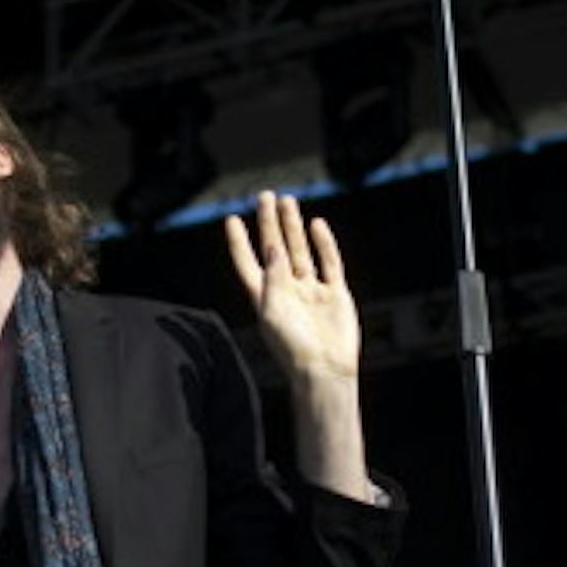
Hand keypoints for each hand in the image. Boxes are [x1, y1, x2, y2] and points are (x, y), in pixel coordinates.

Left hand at [222, 191, 360, 385]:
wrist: (325, 370)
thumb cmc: (292, 348)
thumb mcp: (272, 312)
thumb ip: (271, 278)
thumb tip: (272, 246)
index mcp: (264, 298)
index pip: (247, 263)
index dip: (239, 242)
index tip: (231, 219)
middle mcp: (286, 291)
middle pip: (274, 250)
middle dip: (269, 223)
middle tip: (265, 196)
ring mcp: (311, 291)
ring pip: (300, 251)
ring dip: (293, 227)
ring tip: (288, 201)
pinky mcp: (334, 294)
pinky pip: (329, 263)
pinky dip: (323, 244)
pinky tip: (317, 224)